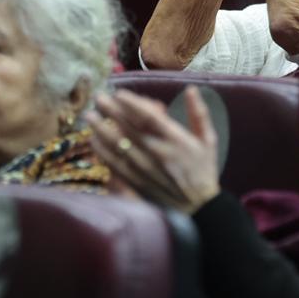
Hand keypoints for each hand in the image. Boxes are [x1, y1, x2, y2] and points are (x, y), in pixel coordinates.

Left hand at [85, 87, 220, 213]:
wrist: (199, 207)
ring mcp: (144, 169)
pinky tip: (93, 140)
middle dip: (112, 112)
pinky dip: (102, 152)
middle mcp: (158, 153)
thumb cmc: (203, 170)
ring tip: (90, 116)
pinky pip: (115, 165)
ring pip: (118, 146)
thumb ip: (199, 114)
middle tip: (99, 98)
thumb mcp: (208, 140)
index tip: (119, 93)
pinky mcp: (136, 182)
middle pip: (130, 129)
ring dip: (102, 129)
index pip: (150, 118)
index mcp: (176, 140)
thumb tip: (191, 89)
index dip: (133, 104)